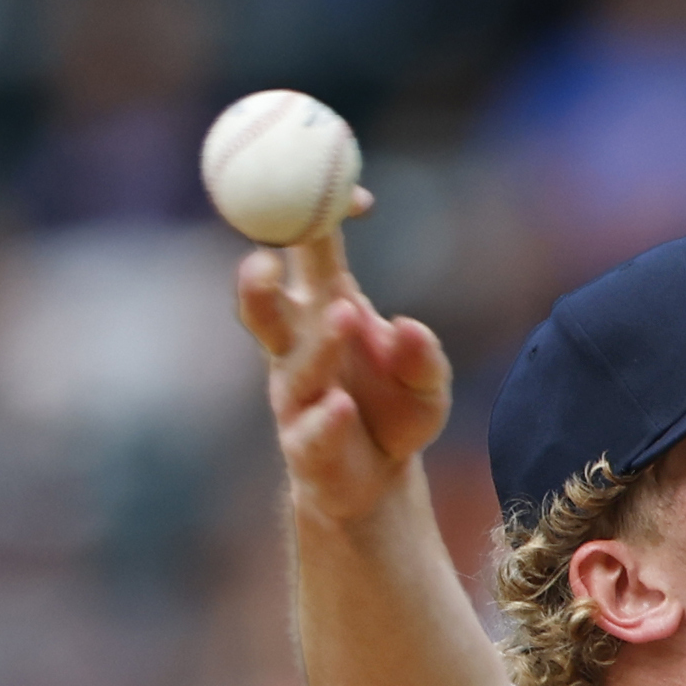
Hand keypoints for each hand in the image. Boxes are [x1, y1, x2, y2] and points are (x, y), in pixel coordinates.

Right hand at [234, 195, 452, 529]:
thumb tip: (407, 328)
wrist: (379, 486)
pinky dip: (326, 418)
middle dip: (257, 282)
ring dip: (320, 341)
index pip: (310, 249)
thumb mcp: (428, 383)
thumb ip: (425, 357)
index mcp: (324, 308)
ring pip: (293, 363)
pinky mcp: (304, 446)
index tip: (359, 199)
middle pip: (264, 305)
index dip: (321, 216)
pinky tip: (341, 407)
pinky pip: (310, 429)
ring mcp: (295, 396)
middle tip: (266, 259)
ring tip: (348, 316)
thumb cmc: (394, 413)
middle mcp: (298, 347)